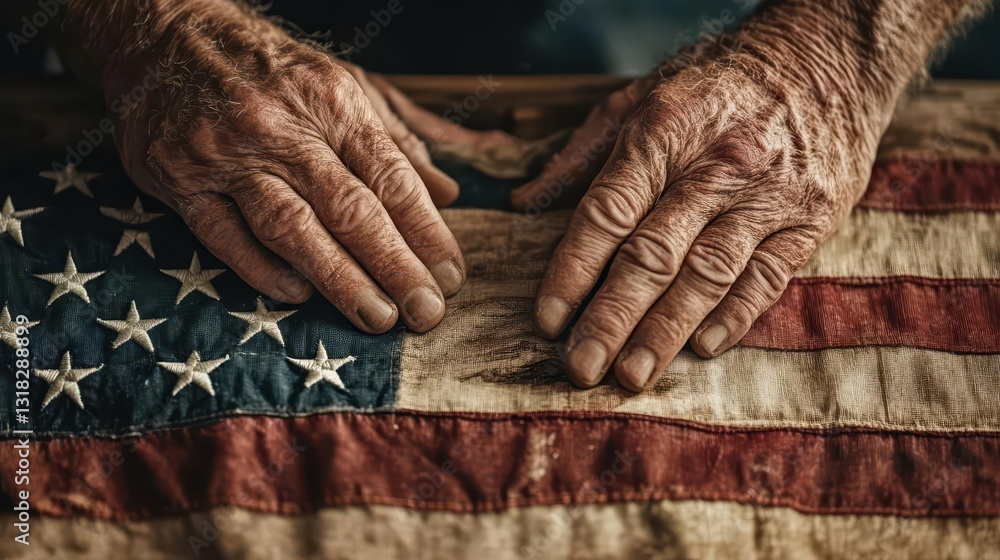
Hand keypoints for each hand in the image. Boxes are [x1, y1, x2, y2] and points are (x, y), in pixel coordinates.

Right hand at [101, 0, 499, 333]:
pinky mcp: (180, 178)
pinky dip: (263, 270)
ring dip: (339, 279)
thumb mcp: (349, 85)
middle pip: (350, 209)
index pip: (392, 178)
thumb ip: (402, 140)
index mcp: (333, 101)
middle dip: (395, 267)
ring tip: (377, 317)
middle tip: (426, 312)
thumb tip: (448, 194)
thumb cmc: (275, 69)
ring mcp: (227, 154)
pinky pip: (225, 236)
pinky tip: (300, 295)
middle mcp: (282, 127)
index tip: (451, 276)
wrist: (168, 33)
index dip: (426, 232)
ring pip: (292, 228)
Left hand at [514, 33, 891, 390]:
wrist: (826, 57)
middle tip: (581, 367)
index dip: (572, 271)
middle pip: (652, 254)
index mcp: (662, 131)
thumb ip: (580, 154)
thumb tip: (524, 201)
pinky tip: (702, 348)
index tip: (548, 319)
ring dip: (666, 331)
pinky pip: (769, 276)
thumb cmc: (717, 82)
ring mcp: (767, 193)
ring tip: (632, 374)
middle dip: (611, 317)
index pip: (606, 213)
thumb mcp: (639, 96)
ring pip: (708, 274)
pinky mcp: (811, 217)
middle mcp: (715, 164)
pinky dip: (735, 316)